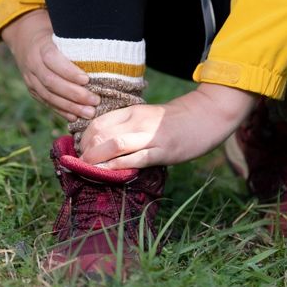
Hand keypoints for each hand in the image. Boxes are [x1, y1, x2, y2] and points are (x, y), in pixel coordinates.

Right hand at [1, 10, 99, 120]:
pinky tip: (75, 117)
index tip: (87, 79)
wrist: (26, 38)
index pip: (52, 60)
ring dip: (70, 106)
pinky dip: (61, 111)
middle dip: (74, 94)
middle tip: (95, 100)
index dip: (69, 71)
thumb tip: (107, 48)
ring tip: (89, 112)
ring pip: (48, 95)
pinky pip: (46, 102)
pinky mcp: (32, 90)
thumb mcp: (62, 31)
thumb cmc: (55, 34)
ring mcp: (30, 79)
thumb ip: (78, 41)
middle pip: (51, 82)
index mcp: (41, 46)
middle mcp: (32, 63)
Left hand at [79, 83, 257, 168]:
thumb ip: (127, 127)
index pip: (97, 124)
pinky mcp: (163, 151)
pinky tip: (108, 174)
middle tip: (82, 166)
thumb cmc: (174, 120)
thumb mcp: (147, 117)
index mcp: (132, 111)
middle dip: (85, 153)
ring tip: (90, 171)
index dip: (83, 141)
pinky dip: (116, 167)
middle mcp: (137, 121)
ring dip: (96, 160)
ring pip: (113, 145)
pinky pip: (134, 159)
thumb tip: (104, 145)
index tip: (81, 153)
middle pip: (100, 134)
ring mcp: (150, 136)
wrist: (206, 116)